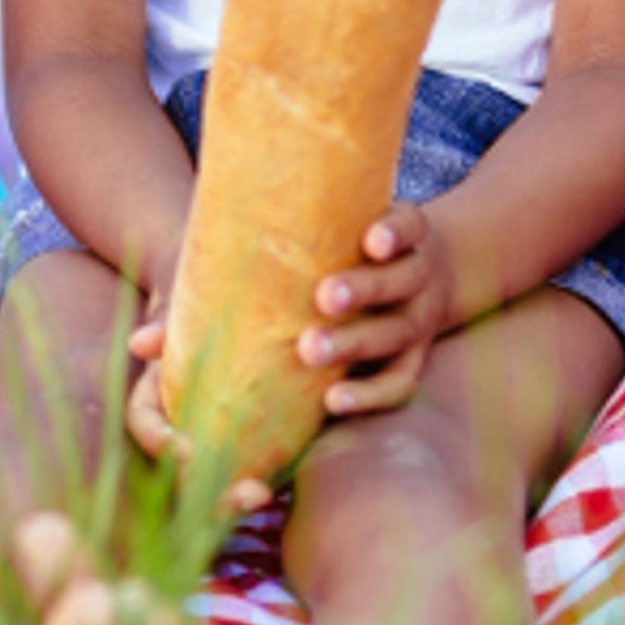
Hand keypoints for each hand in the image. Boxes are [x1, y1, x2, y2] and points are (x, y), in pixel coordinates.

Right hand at [120, 306, 277, 519]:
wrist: (255, 303)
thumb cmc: (211, 304)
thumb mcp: (190, 310)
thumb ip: (167, 326)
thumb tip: (140, 344)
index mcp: (155, 395)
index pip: (144, 425)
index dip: (159, 441)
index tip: (185, 449)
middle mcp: (179, 426)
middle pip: (178, 471)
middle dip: (204, 488)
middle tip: (239, 490)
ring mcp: (213, 443)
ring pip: (211, 485)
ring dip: (231, 499)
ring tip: (261, 495)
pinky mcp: (250, 449)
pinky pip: (249, 476)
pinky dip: (263, 486)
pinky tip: (284, 492)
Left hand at [297, 203, 456, 416]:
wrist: (418, 278)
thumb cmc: (350, 246)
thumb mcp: (341, 227)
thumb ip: (293, 230)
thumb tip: (205, 250)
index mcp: (404, 235)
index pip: (409, 225)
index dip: (394, 233)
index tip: (372, 241)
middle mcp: (417, 276)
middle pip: (399, 281)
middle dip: (362, 289)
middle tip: (323, 297)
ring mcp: (419, 320)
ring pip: (396, 333)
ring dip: (354, 343)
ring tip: (309, 350)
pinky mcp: (413, 359)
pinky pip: (400, 381)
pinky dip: (370, 394)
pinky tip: (332, 399)